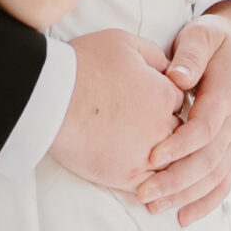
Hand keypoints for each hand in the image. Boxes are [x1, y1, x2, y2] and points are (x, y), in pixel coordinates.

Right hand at [49, 29, 185, 192]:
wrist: (50, 97)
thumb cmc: (83, 65)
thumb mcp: (123, 42)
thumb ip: (154, 54)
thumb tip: (169, 66)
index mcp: (165, 94)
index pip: (180, 103)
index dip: (166, 102)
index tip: (151, 103)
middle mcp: (163, 126)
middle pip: (180, 135)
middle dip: (169, 132)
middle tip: (147, 131)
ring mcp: (147, 155)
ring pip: (171, 165)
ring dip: (165, 162)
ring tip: (150, 159)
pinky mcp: (127, 176)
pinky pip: (154, 188)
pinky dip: (154, 188)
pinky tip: (148, 186)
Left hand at [139, 2, 230, 224]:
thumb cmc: (214, 40)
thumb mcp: (202, 35)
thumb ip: (190, 55)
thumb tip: (176, 77)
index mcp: (227, 92)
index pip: (206, 126)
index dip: (180, 145)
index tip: (151, 157)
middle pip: (209, 159)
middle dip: (176, 180)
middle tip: (144, 193)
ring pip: (215, 175)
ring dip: (186, 195)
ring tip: (153, 206)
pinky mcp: (229, 148)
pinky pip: (223, 180)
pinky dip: (206, 202)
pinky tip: (183, 217)